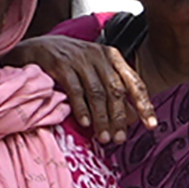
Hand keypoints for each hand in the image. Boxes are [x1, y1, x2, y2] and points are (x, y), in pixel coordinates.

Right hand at [8, 34, 145, 141]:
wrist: (37, 48)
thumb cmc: (70, 63)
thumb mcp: (94, 70)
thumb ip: (112, 88)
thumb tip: (131, 118)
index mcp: (112, 57)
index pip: (134, 82)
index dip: (143, 104)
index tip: (151, 125)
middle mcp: (99, 56)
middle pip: (116, 90)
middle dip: (119, 117)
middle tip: (120, 139)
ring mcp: (80, 59)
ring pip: (97, 92)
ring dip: (101, 118)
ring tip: (103, 137)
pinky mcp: (61, 64)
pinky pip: (75, 90)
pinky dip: (81, 108)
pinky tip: (84, 123)